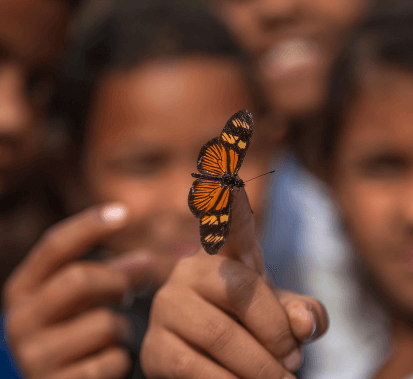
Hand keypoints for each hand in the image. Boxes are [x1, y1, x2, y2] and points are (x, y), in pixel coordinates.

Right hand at [3, 204, 151, 378]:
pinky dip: (121, 359)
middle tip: (126, 293)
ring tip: (114, 336)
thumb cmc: (72, 331)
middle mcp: (19, 322)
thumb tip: (147, 260)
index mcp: (22, 290)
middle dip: (115, 281)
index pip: (54, 245)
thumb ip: (110, 275)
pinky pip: (111, 360)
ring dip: (122, 328)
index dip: (90, 225)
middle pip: (79, 278)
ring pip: (104, 323)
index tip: (123, 212)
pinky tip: (109, 363)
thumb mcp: (81, 299)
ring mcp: (34, 358)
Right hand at [140, 189, 327, 378]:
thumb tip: (302, 321)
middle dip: (277, 334)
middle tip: (292, 363)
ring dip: (260, 367)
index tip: (229, 173)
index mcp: (224, 257)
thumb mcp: (281, 319)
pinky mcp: (153, 347)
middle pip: (241, 290)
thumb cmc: (250, 332)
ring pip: (220, 334)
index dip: (229, 200)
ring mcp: (167, 306)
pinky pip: (194, 369)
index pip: (229, 223)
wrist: (210, 368)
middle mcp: (190, 271)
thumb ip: (301, 314)